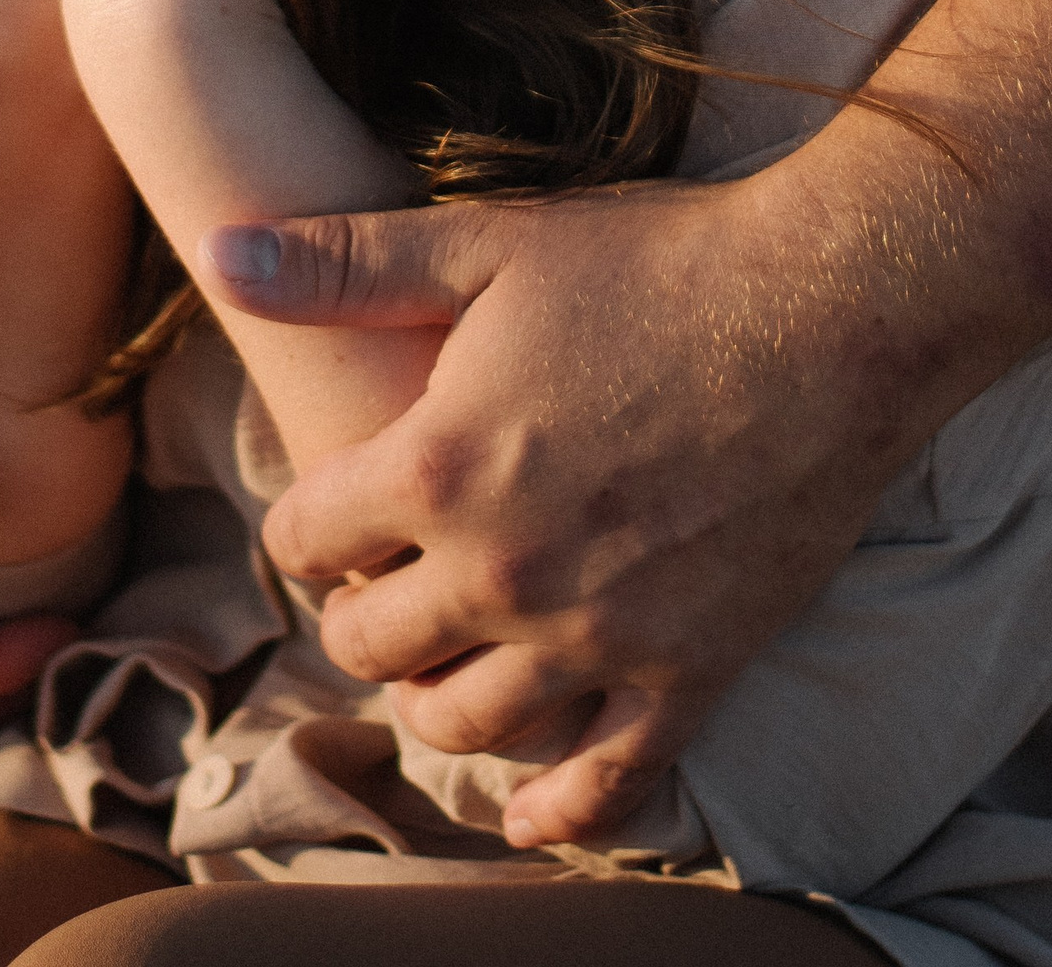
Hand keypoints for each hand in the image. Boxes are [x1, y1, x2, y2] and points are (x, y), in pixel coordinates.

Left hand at [199, 128, 948, 849]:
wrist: (833, 307)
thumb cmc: (657, 261)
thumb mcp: (487, 242)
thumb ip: (344, 263)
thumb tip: (219, 255)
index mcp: (438, 468)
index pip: (305, 540)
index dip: (308, 520)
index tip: (333, 507)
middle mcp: (504, 571)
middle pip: (370, 643)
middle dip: (358, 613)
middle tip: (380, 584)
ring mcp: (599, 637)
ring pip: (464, 724)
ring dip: (433, 698)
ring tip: (441, 661)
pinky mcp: (690, 673)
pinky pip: (604, 781)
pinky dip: (556, 809)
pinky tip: (529, 810)